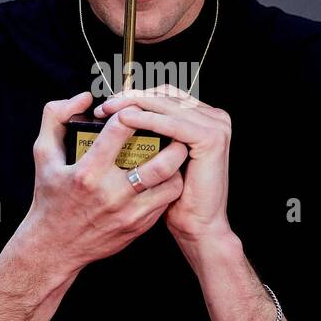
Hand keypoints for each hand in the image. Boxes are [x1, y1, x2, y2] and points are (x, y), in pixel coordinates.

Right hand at [20, 91, 187, 276]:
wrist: (54, 247)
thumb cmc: (49, 197)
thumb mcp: (42, 154)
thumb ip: (56, 117)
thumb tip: (84, 98)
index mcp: (87, 173)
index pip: (120, 131)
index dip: (133, 112)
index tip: (136, 109)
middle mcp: (110, 194)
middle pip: (159, 162)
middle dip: (173, 140)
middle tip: (173, 128)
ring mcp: (128, 214)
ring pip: (170, 183)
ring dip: (176, 164)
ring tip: (173, 150)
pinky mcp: (138, 227)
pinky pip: (166, 201)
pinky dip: (169, 184)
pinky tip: (164, 175)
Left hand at [94, 85, 232, 245]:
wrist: (198, 226)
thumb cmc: (176, 198)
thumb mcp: (162, 159)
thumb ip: (153, 135)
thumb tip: (121, 114)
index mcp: (204, 117)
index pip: (166, 94)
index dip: (136, 94)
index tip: (109, 103)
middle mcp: (214, 116)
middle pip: (165, 95)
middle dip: (131, 97)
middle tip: (104, 105)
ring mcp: (216, 125)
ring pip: (166, 104)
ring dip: (134, 104)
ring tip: (109, 110)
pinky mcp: (211, 138)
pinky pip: (172, 123)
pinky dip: (146, 119)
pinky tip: (124, 120)